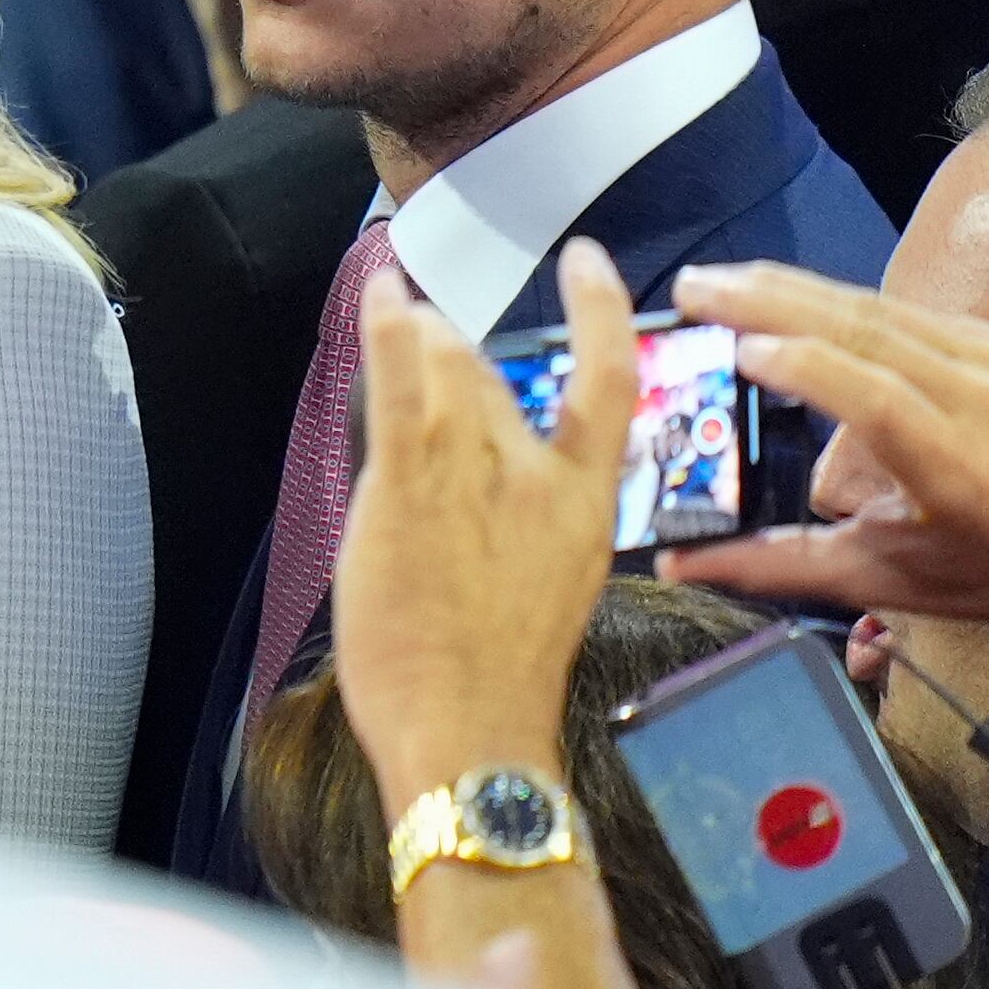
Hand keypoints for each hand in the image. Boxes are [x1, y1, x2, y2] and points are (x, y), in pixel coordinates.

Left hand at [327, 239, 632, 807]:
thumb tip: (482, 479)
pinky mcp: (413, 484)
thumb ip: (524, 519)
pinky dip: (387, 326)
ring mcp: (476, 474)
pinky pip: (399, 385)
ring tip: (392, 314)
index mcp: (585, 503)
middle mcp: (538, 477)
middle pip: (490, 375)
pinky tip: (378, 290)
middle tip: (418, 339)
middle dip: (447, 351)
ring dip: (411, 337)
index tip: (589, 262)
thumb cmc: (496, 675)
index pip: (610, 386)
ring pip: (442, 369)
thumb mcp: (545, 583)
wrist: (471, 725)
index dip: (602, 313)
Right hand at [659, 259, 988, 624]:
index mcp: (960, 468)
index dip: (808, 370)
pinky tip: (791, 289)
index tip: (741, 353)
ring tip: (723, 281)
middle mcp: (984, 404)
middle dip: (773, 303)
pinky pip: (905, 306)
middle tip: (696, 291)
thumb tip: (686, 561)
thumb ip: (780, 564)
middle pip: (871, 332)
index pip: (880, 401)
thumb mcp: (889, 576)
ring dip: (794, 288)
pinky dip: (837, 294)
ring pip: (882, 307)